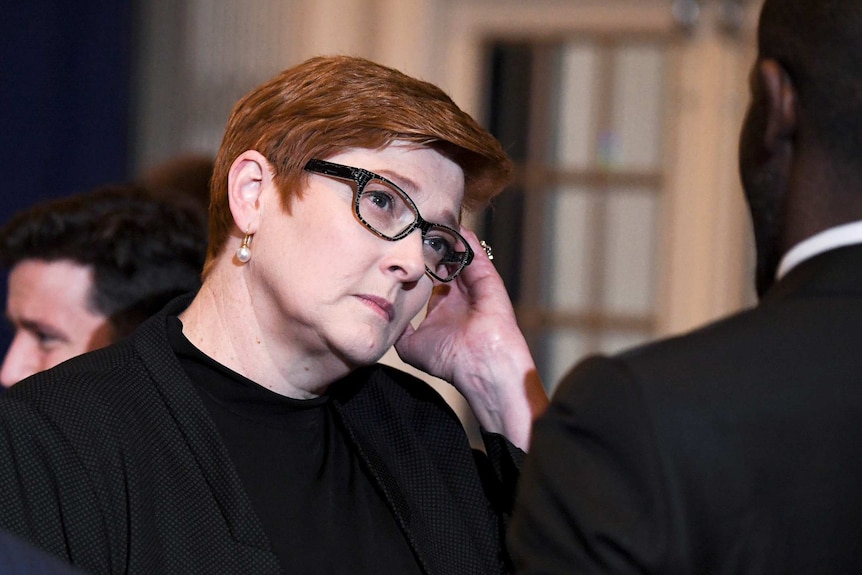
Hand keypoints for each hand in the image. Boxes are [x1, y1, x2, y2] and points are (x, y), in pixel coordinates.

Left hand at [395, 228, 547, 449]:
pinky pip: (476, 255)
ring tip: (430, 219)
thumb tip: (382, 316)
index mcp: (442, 306)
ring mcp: (473, 285)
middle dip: (429, 246)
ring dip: (446, 239)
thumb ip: (399, 329)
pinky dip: (466, 241)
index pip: (426, 278)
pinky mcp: (487, 280)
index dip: (413, 265)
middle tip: (413, 226)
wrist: (481, 367)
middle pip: (442, 261)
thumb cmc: (449, 360)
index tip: (397, 249)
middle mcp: (458, 293)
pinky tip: (454, 226)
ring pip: (458, 255)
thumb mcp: (411, 346)